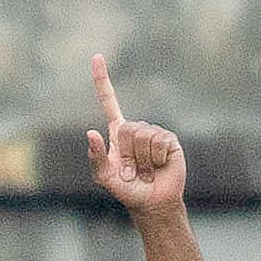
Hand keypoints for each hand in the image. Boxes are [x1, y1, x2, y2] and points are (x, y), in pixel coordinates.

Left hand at [85, 55, 185, 216]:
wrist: (152, 203)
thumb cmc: (127, 189)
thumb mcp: (104, 177)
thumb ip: (95, 157)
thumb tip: (91, 133)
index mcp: (118, 133)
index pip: (109, 101)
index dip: (102, 80)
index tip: (97, 56)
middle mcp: (137, 129)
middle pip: (126, 129)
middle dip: (127, 154)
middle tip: (132, 170)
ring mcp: (154, 133)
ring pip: (142, 136)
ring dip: (142, 159)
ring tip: (146, 170)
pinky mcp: (170, 140)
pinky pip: (158, 142)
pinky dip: (156, 159)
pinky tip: (159, 166)